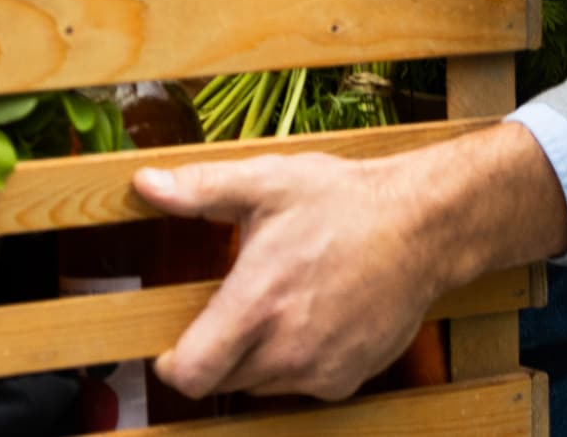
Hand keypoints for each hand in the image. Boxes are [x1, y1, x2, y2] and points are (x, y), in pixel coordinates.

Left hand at [132, 121, 566, 401]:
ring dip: (257, 356)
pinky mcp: (348, 379)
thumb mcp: (268, 182)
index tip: (173, 345)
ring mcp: (320, 370)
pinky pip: (303, 384)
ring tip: (281, 302)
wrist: (420, 224)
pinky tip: (314, 315)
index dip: (174, 363)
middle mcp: (286, 349)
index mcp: (256, 304)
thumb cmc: (343, 200)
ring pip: (262, 385)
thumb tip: (145, 187)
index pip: (191, 374)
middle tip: (236, 305)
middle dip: (218, 350)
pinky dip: (297, 361)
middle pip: (223, 380)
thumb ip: (200, 190)